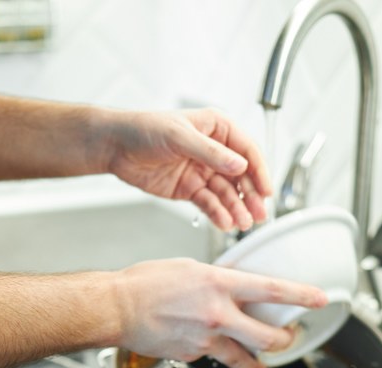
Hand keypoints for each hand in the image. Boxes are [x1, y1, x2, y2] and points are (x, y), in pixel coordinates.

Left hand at [105, 109, 272, 230]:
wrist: (115, 146)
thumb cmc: (144, 129)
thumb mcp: (179, 136)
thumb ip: (211, 153)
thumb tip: (239, 166)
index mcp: (217, 129)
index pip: (247, 150)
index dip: (259, 171)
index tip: (266, 190)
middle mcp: (214, 150)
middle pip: (241, 176)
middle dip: (250, 195)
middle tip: (259, 214)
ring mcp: (203, 171)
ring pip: (227, 193)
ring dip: (236, 208)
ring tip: (242, 223)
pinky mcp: (190, 189)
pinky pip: (209, 203)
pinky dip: (218, 214)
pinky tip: (225, 222)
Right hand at [113, 258, 327, 367]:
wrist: (116, 309)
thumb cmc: (145, 284)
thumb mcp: (189, 268)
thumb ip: (217, 278)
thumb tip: (234, 285)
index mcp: (218, 285)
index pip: (271, 289)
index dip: (301, 295)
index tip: (319, 299)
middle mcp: (217, 315)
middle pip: (268, 336)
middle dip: (285, 339)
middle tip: (290, 336)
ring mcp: (206, 339)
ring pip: (246, 358)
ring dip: (259, 362)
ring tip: (263, 363)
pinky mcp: (192, 356)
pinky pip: (214, 357)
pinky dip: (219, 354)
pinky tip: (212, 347)